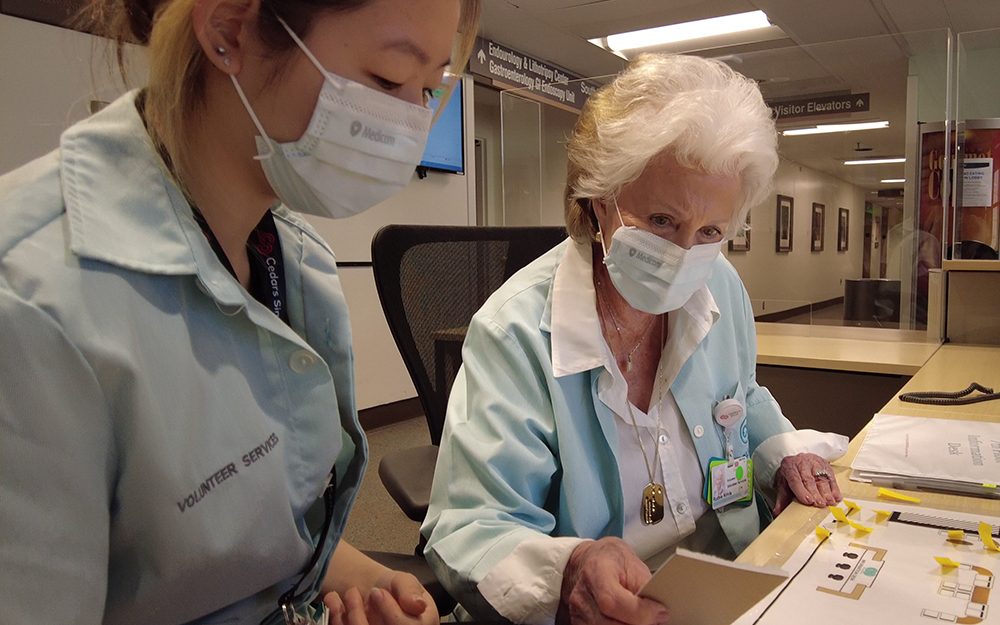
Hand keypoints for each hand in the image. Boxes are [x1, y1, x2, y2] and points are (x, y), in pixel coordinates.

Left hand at [323, 570, 437, 624]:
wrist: (374, 592)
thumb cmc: (394, 588)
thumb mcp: (405, 582)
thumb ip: (410, 591)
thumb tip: (418, 605)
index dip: (391, 612)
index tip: (378, 592)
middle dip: (360, 615)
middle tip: (353, 592)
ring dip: (347, 616)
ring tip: (344, 594)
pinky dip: (336, 619)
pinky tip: (333, 602)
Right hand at [557, 537, 668, 624]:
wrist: (590, 559)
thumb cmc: (613, 560)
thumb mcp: (634, 565)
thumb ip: (645, 589)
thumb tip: (659, 616)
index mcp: (596, 571)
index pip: (613, 602)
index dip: (639, 612)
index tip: (659, 612)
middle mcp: (582, 594)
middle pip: (609, 623)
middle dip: (637, 624)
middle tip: (654, 619)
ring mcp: (577, 611)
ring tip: (642, 619)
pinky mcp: (578, 623)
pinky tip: (627, 620)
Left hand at [773, 453, 841, 514]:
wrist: (798, 460)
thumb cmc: (792, 474)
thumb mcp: (784, 484)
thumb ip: (781, 499)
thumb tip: (777, 513)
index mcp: (789, 467)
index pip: (794, 479)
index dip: (801, 490)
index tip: (807, 500)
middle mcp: (802, 463)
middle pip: (809, 480)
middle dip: (815, 493)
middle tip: (820, 504)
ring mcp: (815, 463)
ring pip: (821, 478)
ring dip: (827, 492)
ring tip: (830, 502)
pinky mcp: (826, 465)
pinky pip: (831, 477)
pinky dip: (835, 488)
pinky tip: (837, 497)